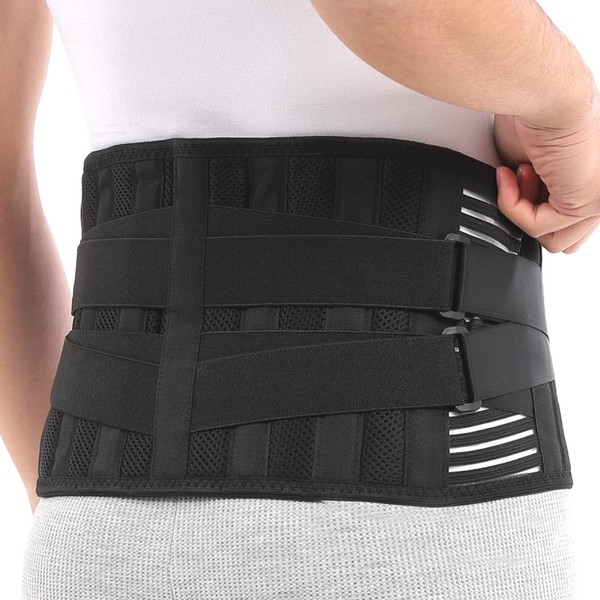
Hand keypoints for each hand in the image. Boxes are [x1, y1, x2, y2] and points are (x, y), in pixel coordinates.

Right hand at [493, 88, 599, 252]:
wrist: (545, 94)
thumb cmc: (539, 111)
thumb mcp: (531, 162)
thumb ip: (534, 190)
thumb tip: (520, 205)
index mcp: (592, 181)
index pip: (568, 222)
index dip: (534, 206)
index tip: (521, 177)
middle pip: (565, 239)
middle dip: (534, 216)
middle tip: (524, 181)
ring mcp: (597, 199)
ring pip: (553, 240)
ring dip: (523, 212)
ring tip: (520, 177)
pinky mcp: (583, 203)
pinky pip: (536, 227)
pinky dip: (512, 205)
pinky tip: (515, 174)